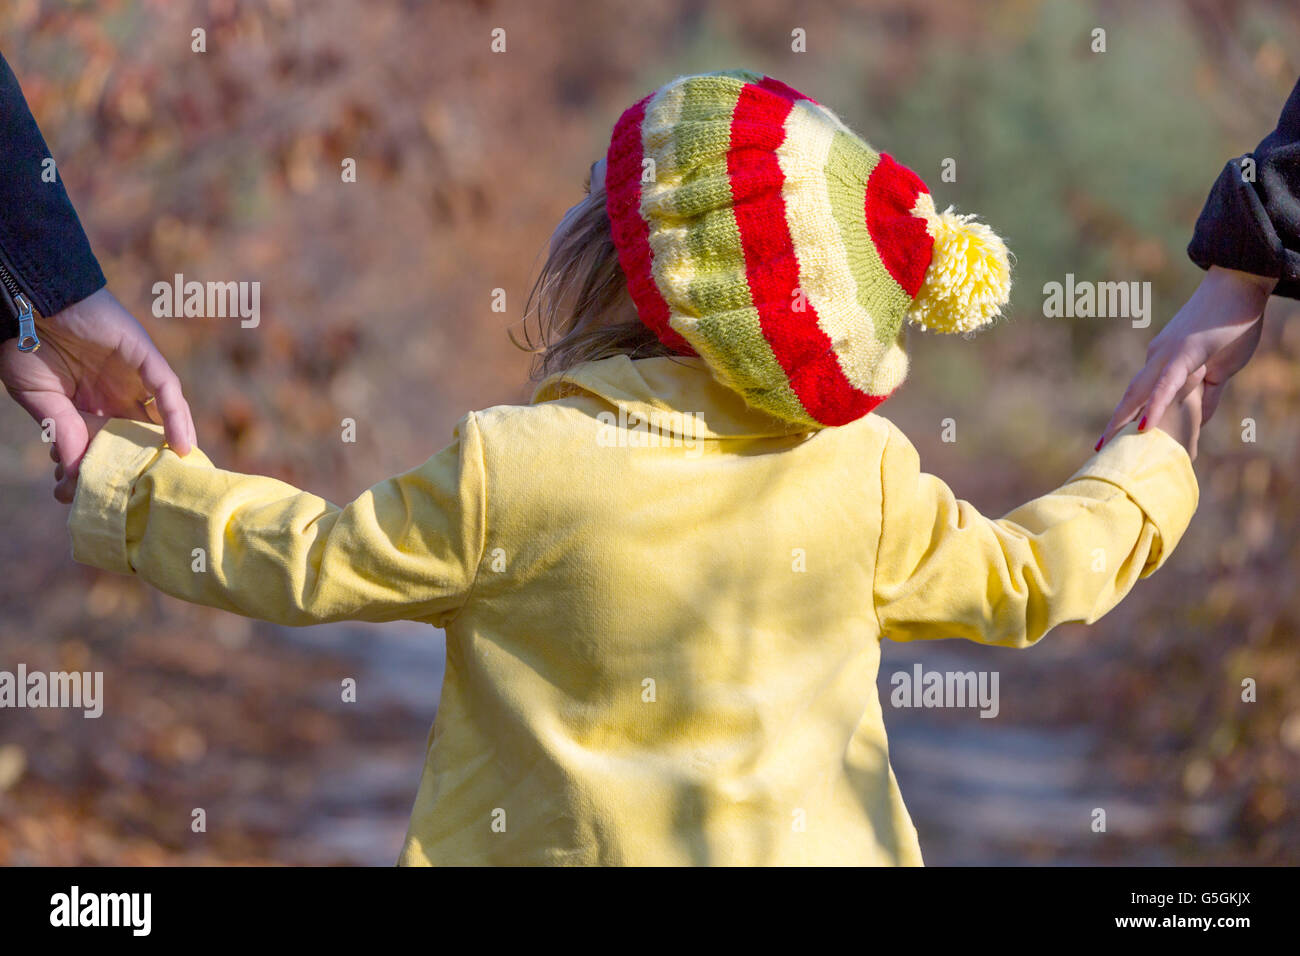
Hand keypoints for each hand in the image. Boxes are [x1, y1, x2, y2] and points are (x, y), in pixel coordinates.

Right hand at [0, 287, 194, 488]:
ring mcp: (134, 376)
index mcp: (92, 405)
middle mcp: (119, 393)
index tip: (99, 496)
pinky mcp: (144, 356)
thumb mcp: (40, 397)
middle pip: (141, 435)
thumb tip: (73, 471)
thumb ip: (62, 429)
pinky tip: (181, 445)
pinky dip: (177, 417)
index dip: (109, 470)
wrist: (31, 300)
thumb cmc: (26, 344)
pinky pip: (167, 390)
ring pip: (162, 416)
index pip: (110, 444)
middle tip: (145, 496)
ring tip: (174, 479)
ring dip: (169, 446)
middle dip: (144, 465)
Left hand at [1099, 266, 1275, 448]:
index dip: (1127, 419)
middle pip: (1131, 397)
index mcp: (1163, 363)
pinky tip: (1144, 426)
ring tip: (1107, 445)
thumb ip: (1208, 395)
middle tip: (1098, 451)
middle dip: (1114, 425)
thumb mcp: (1221, 369)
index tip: (1113, 442)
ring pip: (1141, 393)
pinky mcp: (1185, 352)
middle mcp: (1157, 359)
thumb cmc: (1232, 324)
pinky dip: (1155, 406)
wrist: (1240, 284)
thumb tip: (1198, 421)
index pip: (1141, 397)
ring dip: (1123, 420)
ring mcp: (1168, 354)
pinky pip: (1167, 384)